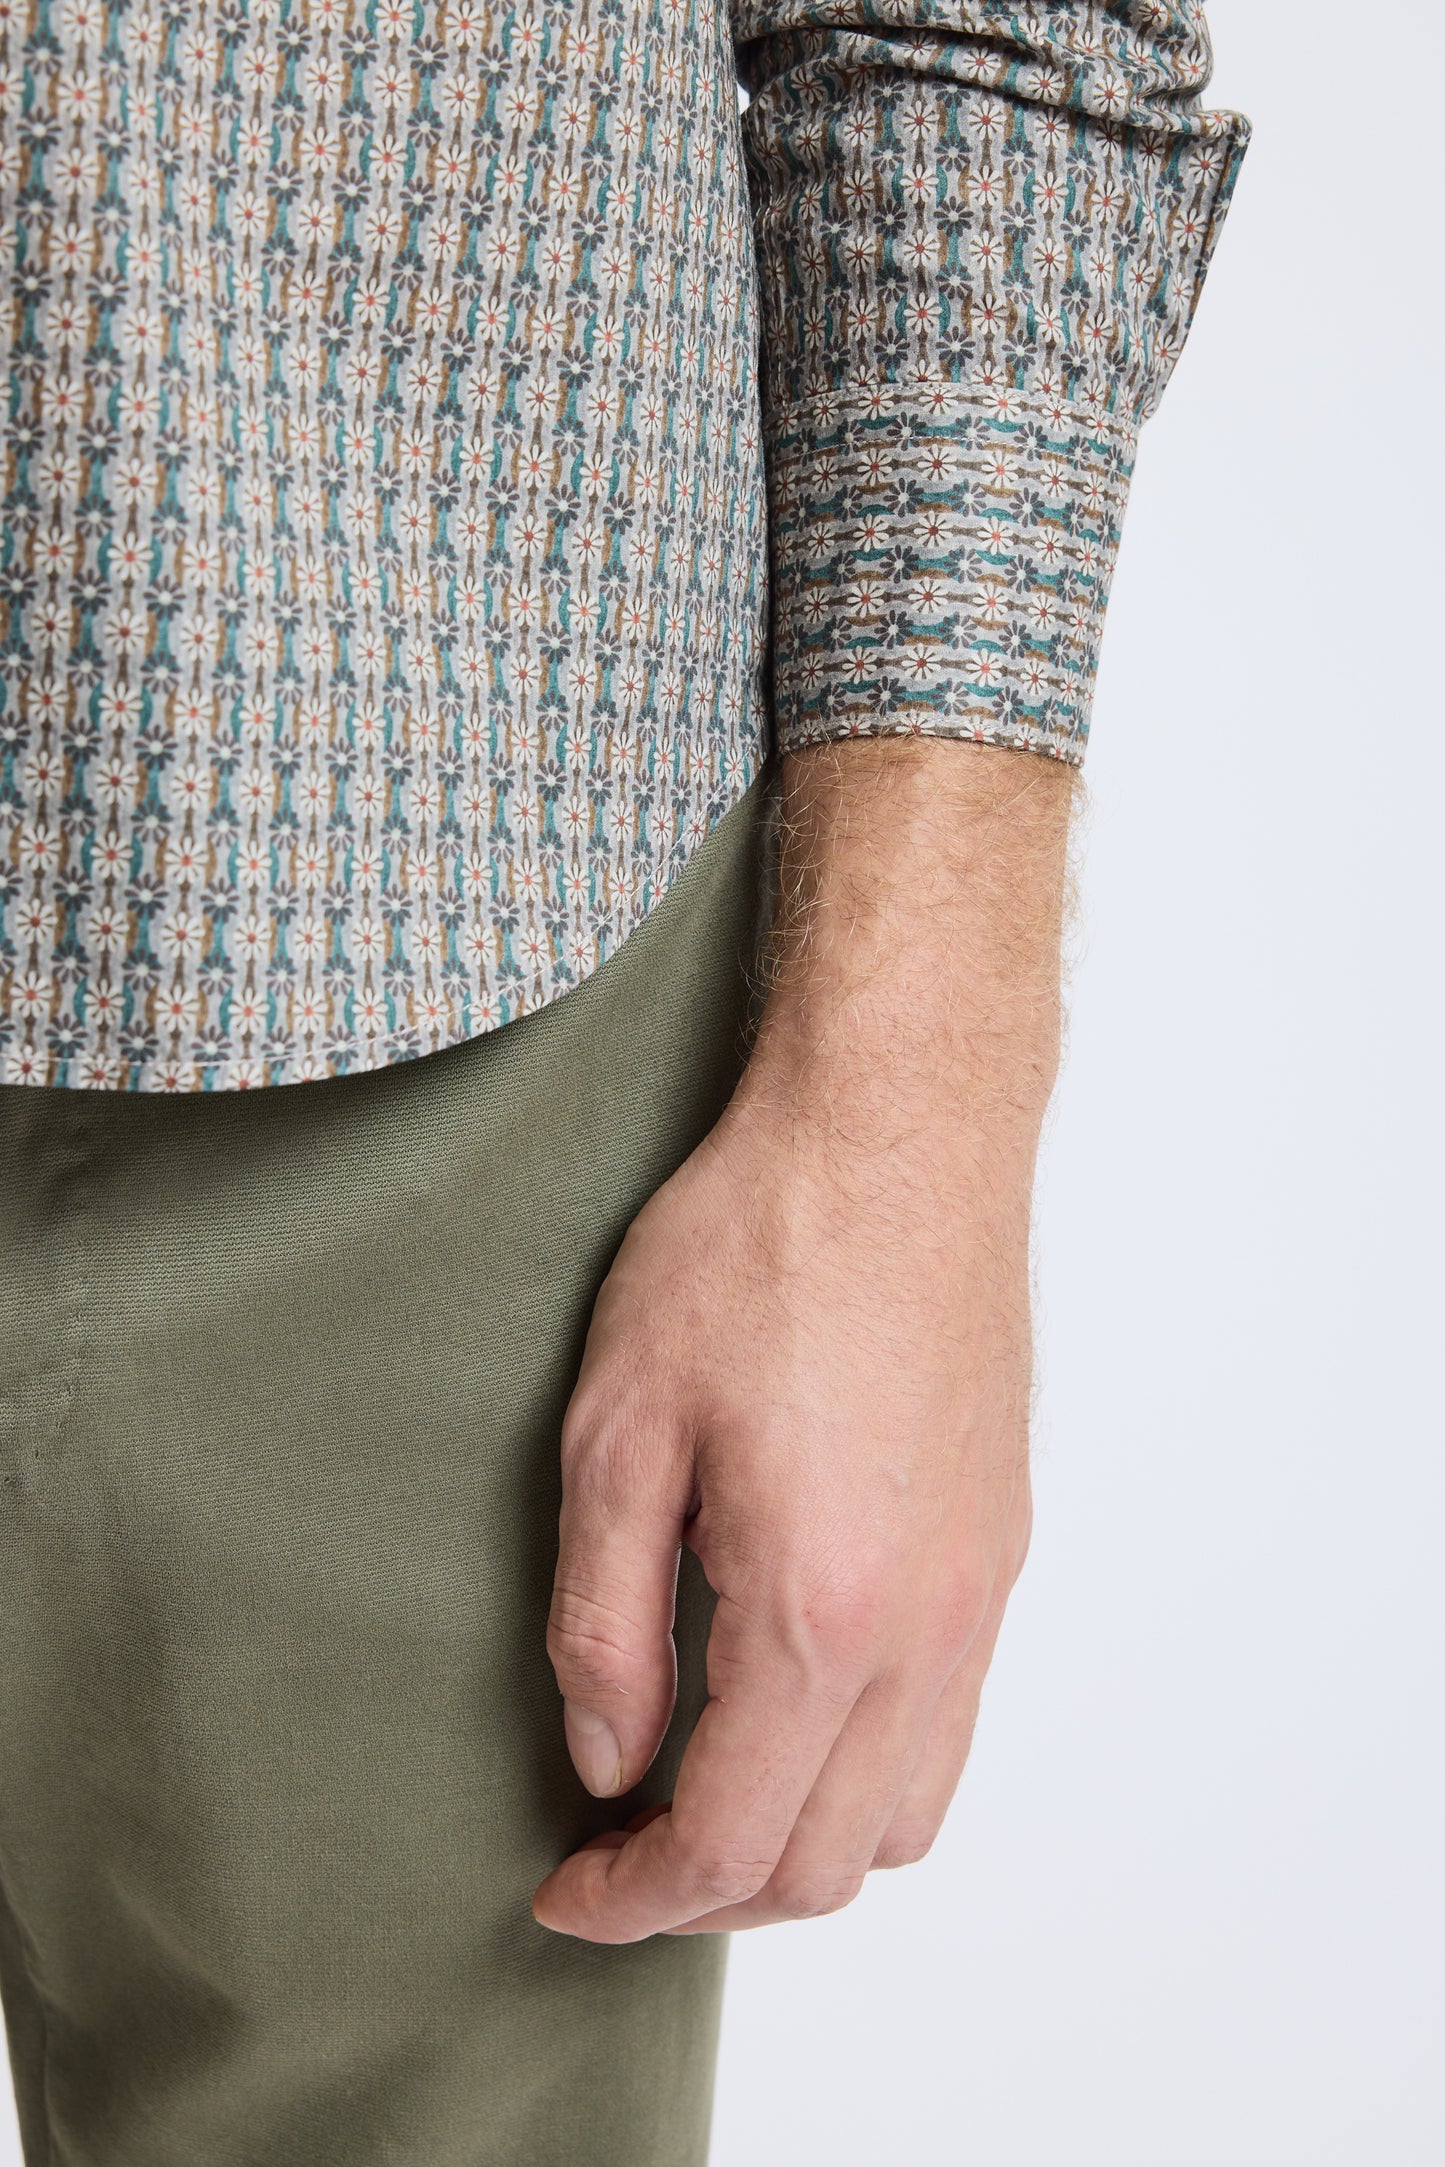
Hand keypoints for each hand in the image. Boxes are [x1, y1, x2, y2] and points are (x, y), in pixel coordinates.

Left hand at [533, 741, 1069, 1941]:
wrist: (897, 1136)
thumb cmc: (753, 1253)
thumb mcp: (618, 1431)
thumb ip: (604, 1622)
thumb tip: (607, 1760)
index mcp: (822, 1612)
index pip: (731, 1842)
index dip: (632, 1899)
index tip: (562, 1890)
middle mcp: (928, 1630)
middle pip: (828, 1862)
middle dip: (708, 1892)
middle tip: (612, 1848)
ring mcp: (981, 1594)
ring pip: (906, 1813)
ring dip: (797, 1840)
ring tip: (698, 1783)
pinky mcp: (999, 1550)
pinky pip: (952, 1726)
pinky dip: (866, 1769)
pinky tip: (787, 1699)